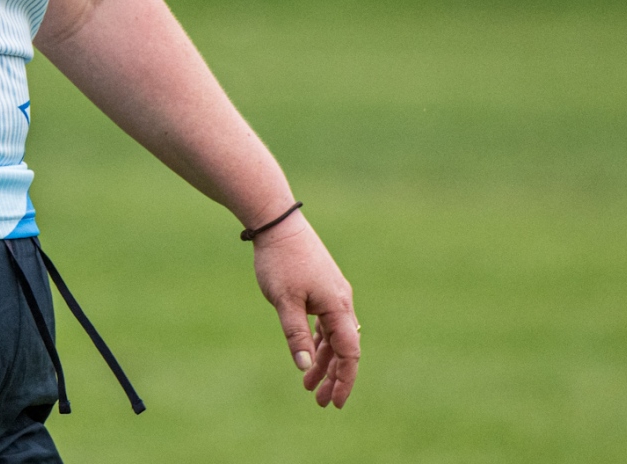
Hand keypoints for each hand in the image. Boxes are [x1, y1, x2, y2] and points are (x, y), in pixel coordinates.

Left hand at [252, 212, 359, 407]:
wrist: (277, 223)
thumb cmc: (280, 261)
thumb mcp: (284, 302)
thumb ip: (296, 335)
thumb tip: (306, 366)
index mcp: (337, 306)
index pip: (349, 352)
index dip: (345, 380)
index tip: (335, 402)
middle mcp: (341, 301)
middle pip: (344, 347)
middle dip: (334, 376)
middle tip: (320, 401)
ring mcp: (333, 293)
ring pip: (334, 335)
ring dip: (324, 360)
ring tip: (308, 384)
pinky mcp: (322, 286)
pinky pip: (327, 321)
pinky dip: (319, 340)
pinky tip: (310, 353)